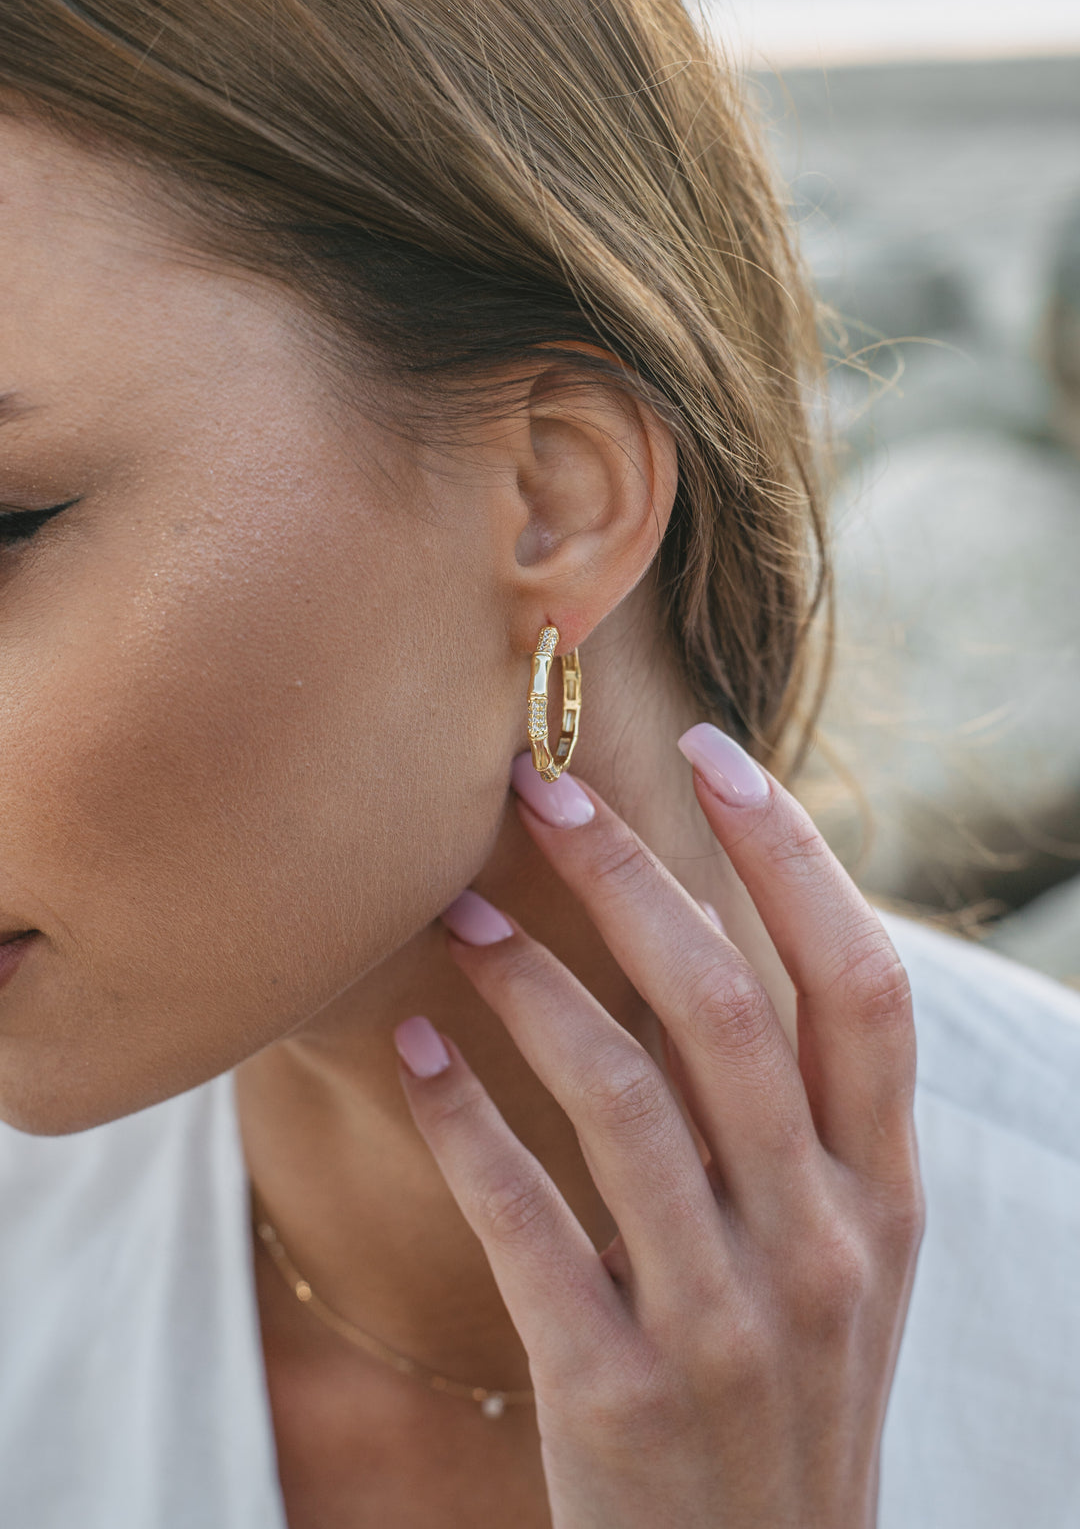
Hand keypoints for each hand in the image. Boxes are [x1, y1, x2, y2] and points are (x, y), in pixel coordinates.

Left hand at [394, 724, 924, 1528]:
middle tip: (541, 793)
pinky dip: (463, 1120)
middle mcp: (820, 1243)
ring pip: (622, 1097)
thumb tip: (699, 948)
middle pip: (727, 1010)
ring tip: (454, 914)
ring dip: (527, 982)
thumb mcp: (835, 1259)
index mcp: (883, 1195)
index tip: (713, 758)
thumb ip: (794, 1124)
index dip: (794, 858)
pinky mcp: (616, 1392)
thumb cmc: (784, 1394)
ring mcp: (724, 1322)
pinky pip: (525, 1222)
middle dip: (632, 878)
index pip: (860, 985)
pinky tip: (414, 1049)